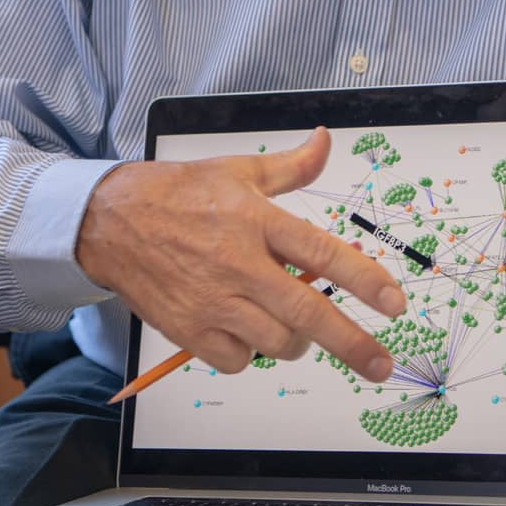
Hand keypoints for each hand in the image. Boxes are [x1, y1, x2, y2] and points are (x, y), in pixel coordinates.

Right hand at [75, 126, 406, 379]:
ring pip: (277, 343)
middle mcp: (238, 264)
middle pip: (308, 315)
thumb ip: (290, 167)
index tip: (395, 304)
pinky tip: (241, 328)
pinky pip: (239, 360)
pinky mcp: (189, 331)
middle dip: (352, 345)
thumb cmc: (177, 194)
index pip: (322, 253)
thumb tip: (325, 141)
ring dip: (294, 341)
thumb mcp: (237, 170)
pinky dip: (249, 353)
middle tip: (380, 365)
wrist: (109, 222)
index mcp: (256, 220)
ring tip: (288, 324)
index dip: (365, 281)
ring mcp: (213, 302)